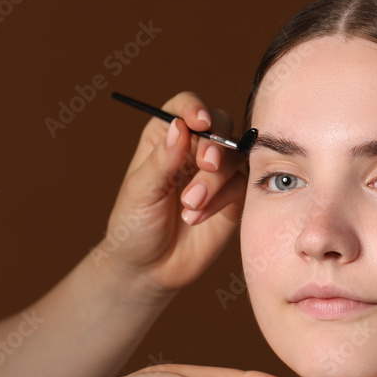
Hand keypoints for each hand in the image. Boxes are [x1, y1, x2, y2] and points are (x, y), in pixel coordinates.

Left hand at [99, 91, 248, 293]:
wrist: (148, 269)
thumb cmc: (135, 226)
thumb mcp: (140, 191)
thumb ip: (162, 159)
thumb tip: (179, 126)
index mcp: (165, 138)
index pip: (185, 107)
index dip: (195, 109)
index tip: (199, 123)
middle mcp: (194, 151)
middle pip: (220, 125)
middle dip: (215, 144)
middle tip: (205, 165)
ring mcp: (216, 175)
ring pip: (234, 156)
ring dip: (215, 179)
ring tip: (189, 205)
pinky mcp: (233, 199)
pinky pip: (242, 186)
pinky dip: (221, 200)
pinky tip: (196, 218)